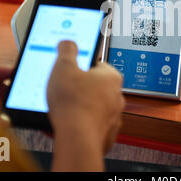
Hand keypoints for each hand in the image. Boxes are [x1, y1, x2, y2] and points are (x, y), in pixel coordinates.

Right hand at [47, 40, 124, 170]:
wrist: (77, 139)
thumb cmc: (74, 104)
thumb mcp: (63, 67)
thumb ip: (67, 51)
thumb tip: (69, 42)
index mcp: (111, 76)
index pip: (97, 64)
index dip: (80, 67)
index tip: (71, 70)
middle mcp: (117, 96)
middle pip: (95, 86)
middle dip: (79, 88)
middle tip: (64, 90)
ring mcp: (113, 116)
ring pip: (95, 107)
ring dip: (81, 107)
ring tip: (64, 108)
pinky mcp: (107, 133)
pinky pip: (93, 125)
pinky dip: (83, 124)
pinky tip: (70, 123)